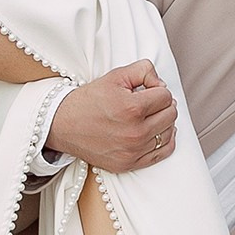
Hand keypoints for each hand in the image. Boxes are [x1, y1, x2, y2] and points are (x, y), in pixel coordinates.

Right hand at [47, 61, 177, 173]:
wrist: (63, 125)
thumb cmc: (88, 100)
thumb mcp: (115, 76)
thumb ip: (144, 71)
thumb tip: (161, 85)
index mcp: (132, 108)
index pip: (166, 96)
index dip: (157, 89)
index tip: (145, 90)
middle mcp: (135, 132)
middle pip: (171, 114)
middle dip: (162, 104)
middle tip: (148, 102)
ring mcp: (133, 151)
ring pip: (169, 133)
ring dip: (163, 122)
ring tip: (148, 116)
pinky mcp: (129, 163)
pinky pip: (163, 153)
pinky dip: (164, 141)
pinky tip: (154, 131)